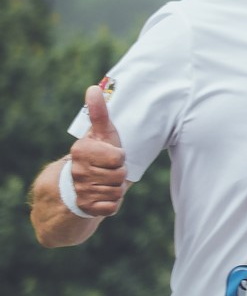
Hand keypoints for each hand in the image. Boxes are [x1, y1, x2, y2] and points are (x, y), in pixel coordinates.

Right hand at [67, 85, 127, 216]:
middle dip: (120, 173)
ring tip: (105, 182)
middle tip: (109, 170)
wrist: (78, 185)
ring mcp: (81, 190)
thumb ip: (99, 113)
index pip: (118, 157)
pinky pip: (113, 207)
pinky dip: (112, 203)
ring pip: (118, 191)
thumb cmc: (97, 154)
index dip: (120, 157)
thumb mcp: (102, 133)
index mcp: (81, 151)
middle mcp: (78, 171)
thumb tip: (94, 88)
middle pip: (120, 175)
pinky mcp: (87, 207)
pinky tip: (102, 196)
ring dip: (117, 188)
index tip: (111, 156)